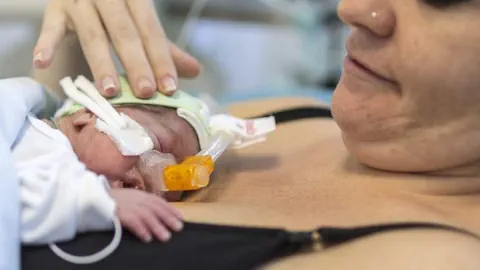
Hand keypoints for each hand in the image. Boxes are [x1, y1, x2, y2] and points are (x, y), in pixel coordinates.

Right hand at [34, 0, 200, 97]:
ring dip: (102, 63)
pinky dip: (47, 44)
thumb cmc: (119, 13)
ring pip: (93, 33)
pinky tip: (43, 63)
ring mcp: (80, 0)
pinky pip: (50, 28)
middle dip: (136, 64)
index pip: (151, 30)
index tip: (169, 87)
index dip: (161, 59)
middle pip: (125, 33)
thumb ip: (164, 47)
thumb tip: (196, 71)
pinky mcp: (55, 9)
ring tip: (111, 91)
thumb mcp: (141, 24)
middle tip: (145, 92)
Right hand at [109, 188, 183, 242]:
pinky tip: (147, 238)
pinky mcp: (119, 213)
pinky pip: (132, 221)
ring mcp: (128, 205)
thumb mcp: (131, 198)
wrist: (93, 197)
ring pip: (146, 216)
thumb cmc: (113, 201)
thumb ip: (143, 204)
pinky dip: (141, 229)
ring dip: (157, 226)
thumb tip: (159, 215)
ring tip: (166, 237)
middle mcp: (137, 199)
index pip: (159, 201)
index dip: (171, 210)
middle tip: (179, 228)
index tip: (181, 218)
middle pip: (156, 208)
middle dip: (168, 218)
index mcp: (141, 195)